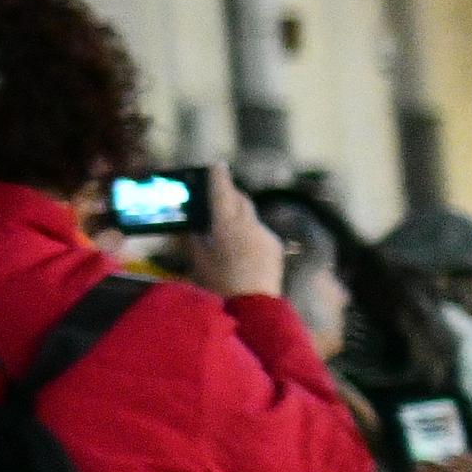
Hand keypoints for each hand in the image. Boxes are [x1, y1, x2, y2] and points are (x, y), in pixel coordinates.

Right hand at [189, 164, 285, 304]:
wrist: (254, 307)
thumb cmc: (218, 285)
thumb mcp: (199, 261)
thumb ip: (197, 239)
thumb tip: (195, 226)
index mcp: (227, 226)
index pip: (222, 193)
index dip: (218, 177)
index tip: (216, 164)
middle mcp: (250, 225)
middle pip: (240, 199)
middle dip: (230, 194)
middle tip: (219, 194)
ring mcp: (266, 234)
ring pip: (250, 215)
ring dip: (239, 214)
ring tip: (227, 225)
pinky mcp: (275, 246)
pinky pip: (260, 230)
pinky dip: (249, 231)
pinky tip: (242, 246)